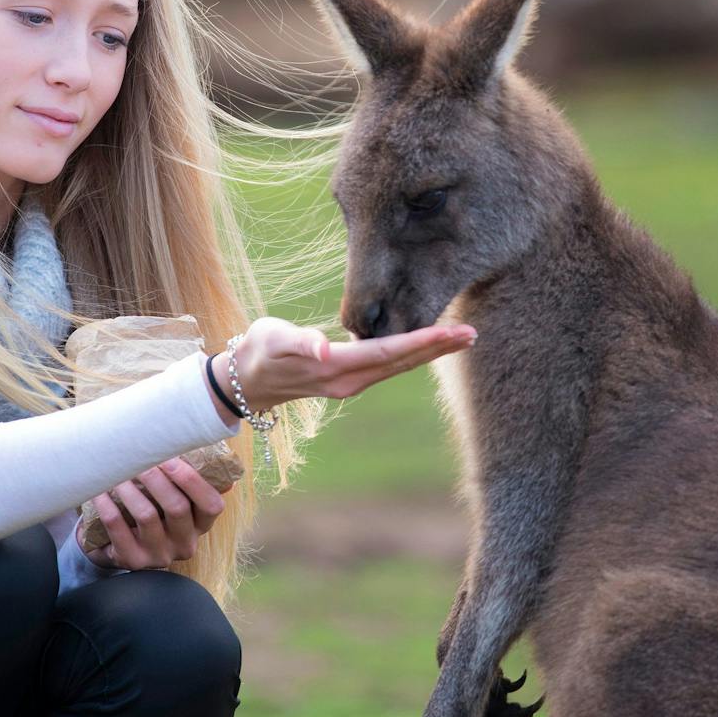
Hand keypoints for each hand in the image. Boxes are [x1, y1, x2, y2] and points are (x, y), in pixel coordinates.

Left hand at [84, 457, 226, 569]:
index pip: (212, 505)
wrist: (118, 547)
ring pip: (146, 515)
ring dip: (129, 488)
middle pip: (177, 508)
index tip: (170, 458)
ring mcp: (159, 555)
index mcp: (200, 525)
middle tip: (138, 458)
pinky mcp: (133, 560)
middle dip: (156, 478)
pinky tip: (99, 490)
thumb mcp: (171, 501)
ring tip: (115, 471)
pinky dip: (107, 505)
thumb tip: (181, 439)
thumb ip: (182, 479)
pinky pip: (118, 528)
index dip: (193, 481)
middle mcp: (184, 544)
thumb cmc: (151, 511)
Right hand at [210, 316, 475, 413]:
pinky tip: (427, 345)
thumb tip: (324, 346)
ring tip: (460, 338)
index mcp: (336, 368)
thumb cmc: (259, 351)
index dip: (421, 342)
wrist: (246, 379)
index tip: (451, 332)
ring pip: (399, 367)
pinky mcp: (349, 379)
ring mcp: (351, 384)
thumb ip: (299, 341)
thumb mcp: (273, 341)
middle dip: (437, 348)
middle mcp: (350, 381)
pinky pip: (388, 366)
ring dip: (430, 353)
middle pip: (402, 362)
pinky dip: (412, 354)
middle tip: (471, 333)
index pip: (388, 352)